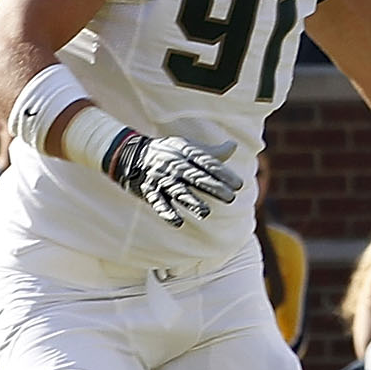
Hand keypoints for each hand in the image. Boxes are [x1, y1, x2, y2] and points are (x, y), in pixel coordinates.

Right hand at [101, 127, 239, 224]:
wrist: (131, 155)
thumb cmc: (168, 152)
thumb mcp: (188, 147)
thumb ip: (211, 153)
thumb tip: (234, 146)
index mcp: (186, 153)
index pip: (208, 163)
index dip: (224, 174)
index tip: (238, 185)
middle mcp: (175, 165)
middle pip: (196, 177)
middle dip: (213, 187)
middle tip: (230, 198)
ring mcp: (162, 179)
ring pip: (179, 191)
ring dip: (192, 202)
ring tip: (205, 212)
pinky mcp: (150, 191)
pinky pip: (158, 203)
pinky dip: (167, 213)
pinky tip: (178, 223)